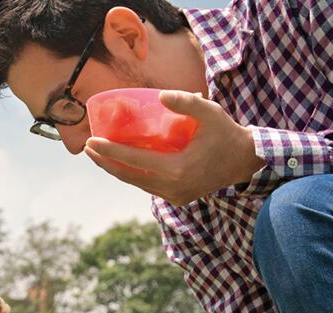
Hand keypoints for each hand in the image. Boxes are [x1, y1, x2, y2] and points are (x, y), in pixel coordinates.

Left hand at [84, 90, 267, 204]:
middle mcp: (173, 187)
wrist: (244, 161)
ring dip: (116, 170)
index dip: (110, 151)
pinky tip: (121, 164)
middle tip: (88, 147)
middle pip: (129, 176)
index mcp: (178, 169)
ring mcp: (175, 196)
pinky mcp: (178, 198)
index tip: (91, 141)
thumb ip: (186, 102)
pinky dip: (132, 176)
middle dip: (105, 162)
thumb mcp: (210, 112)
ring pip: (136, 184)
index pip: (134, 160)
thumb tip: (160, 94)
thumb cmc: (226, 133)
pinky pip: (148, 187)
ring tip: (99, 155)